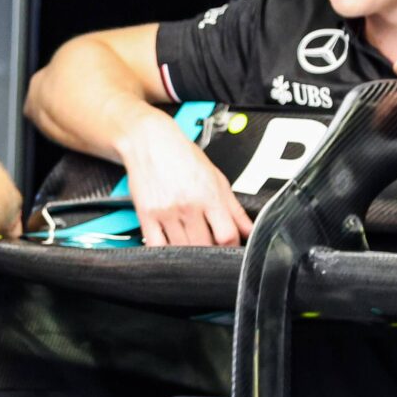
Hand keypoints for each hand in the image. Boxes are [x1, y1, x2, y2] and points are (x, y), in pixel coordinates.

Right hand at [119, 124, 253, 247]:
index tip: (230, 248)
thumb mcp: (217, 179)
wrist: (150, 142)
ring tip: (191, 246)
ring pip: (181, 250)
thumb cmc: (183, 157)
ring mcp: (166, 212)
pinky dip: (165, 253)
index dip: (231, 247)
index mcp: (209, 196)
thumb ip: (234, 208)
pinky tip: (170, 249)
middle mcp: (188, 205)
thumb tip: (250, 230)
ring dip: (189, 254)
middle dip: (210, 251)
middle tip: (210, 248)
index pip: (226, 235)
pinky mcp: (146, 216)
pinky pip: (156, 246)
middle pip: (204, 246)